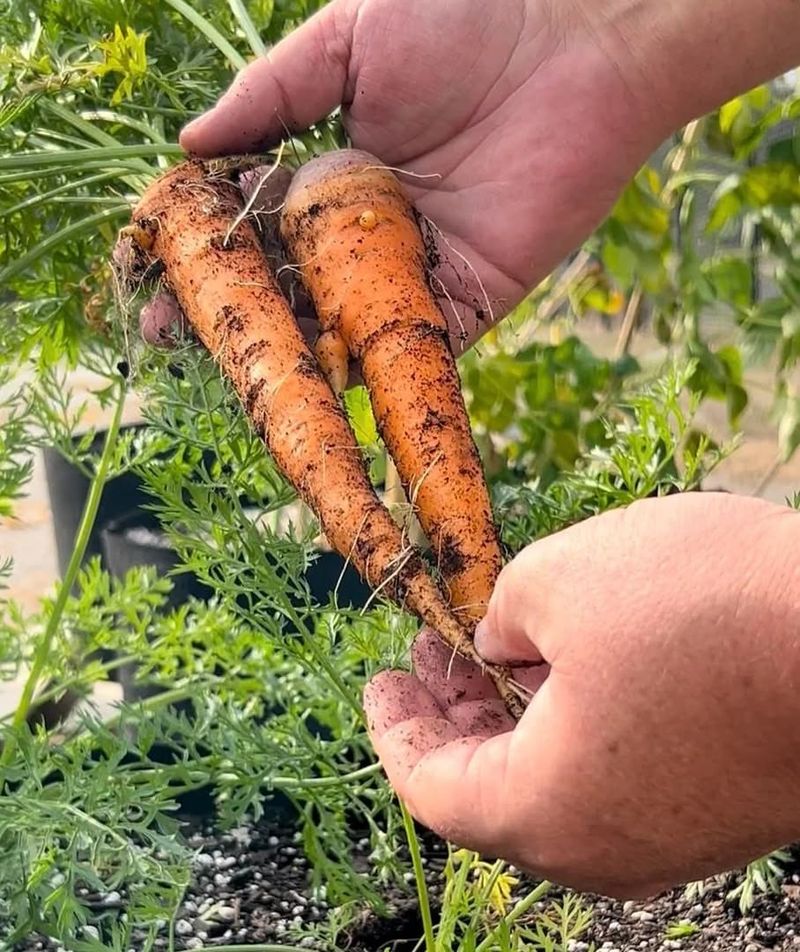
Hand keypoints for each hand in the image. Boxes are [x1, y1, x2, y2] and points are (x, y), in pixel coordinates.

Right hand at [179, 0, 664, 350]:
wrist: (578, 39)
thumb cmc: (466, 16)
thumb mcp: (349, 39)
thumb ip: (273, 95)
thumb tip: (192, 145)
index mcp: (330, 173)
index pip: (254, 228)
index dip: (206, 252)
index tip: (156, 273)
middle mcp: (364, 230)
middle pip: (288, 288)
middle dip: (233, 314)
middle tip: (171, 334)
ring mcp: (413, 270)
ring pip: (341, 328)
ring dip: (287, 354)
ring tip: (230, 369)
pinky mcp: (466, 300)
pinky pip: (411, 348)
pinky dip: (368, 373)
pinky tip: (315, 390)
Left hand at [363, 492, 799, 897]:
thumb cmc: (706, 608)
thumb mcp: (562, 579)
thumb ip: (502, 617)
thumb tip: (500, 642)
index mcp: (545, 810)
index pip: (432, 791)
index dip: (396, 729)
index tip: (382, 681)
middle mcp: (602, 848)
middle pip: (492, 792)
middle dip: (453, 714)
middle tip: (434, 651)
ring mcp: (666, 837)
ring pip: (556, 783)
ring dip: (514, 715)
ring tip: (494, 646)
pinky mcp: (714, 807)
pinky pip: (613, 777)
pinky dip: (572, 725)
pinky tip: (572, 662)